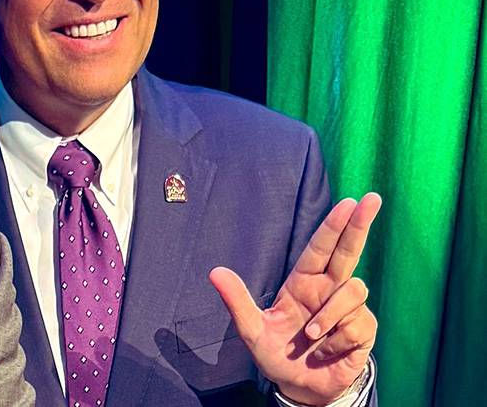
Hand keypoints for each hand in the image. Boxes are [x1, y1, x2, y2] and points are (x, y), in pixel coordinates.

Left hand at [209, 193, 380, 404]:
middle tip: (372, 198)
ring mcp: (347, 310)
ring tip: (311, 336)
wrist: (298, 387)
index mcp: (302, 283)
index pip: (320, 248)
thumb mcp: (250, 329)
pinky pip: (356, 324)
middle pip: (349, 251)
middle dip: (360, 225)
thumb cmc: (275, 353)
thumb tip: (214, 272)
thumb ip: (237, 300)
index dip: (333, 225)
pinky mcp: (362, 332)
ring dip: (329, 315)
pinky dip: (336, 340)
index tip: (349, 202)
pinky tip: (326, 351)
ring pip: (352, 290)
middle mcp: (327, 291)